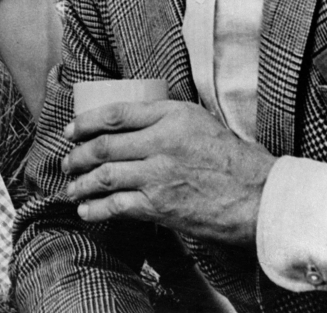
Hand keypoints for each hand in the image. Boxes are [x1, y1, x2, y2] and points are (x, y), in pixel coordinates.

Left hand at [62, 100, 276, 245]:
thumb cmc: (232, 158)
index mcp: (170, 115)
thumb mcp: (199, 121)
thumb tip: (130, 122)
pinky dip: (96, 210)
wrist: (259, 196)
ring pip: (104, 176)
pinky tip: (86, 211)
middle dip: (77, 155)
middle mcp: (161, 142)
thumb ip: (165, 118)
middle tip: (67, 161)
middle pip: (103, 146)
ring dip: (80, 183)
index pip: (116, 114)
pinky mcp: (160, 206)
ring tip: (70, 187)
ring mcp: (158, 175)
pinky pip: (117, 206)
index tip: (71, 130)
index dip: (85, 122)